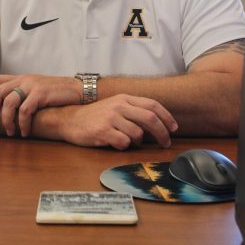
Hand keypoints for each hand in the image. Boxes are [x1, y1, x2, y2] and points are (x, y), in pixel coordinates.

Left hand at [0, 74, 81, 136]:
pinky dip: (22, 123)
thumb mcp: (36, 89)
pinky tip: (25, 132)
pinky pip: (25, 110)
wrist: (77, 90)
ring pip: (9, 102)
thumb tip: (7, 108)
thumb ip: (22, 94)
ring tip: (9, 132)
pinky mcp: (41, 93)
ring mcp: (32, 85)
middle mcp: (24, 79)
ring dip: (6, 120)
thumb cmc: (56, 93)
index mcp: (21, 78)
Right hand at [58, 94, 177, 149]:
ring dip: (137, 142)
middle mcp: (119, 105)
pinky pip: (123, 142)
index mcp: (124, 98)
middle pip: (150, 118)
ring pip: (137, 134)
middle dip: (162, 133)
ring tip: (126, 140)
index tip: (174, 128)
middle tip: (165, 143)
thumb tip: (157, 123)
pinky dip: (123, 146)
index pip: (152, 105)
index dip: (166, 117)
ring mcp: (111, 117)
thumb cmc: (95, 116)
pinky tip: (114, 143)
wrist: (70, 120)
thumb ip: (133, 111)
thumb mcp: (115, 107)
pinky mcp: (103, 130)